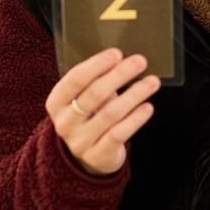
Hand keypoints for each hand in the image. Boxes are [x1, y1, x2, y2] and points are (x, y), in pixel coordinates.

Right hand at [44, 48, 159, 175]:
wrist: (88, 155)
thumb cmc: (90, 116)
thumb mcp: (84, 98)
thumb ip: (97, 81)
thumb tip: (123, 60)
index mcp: (57, 102)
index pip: (74, 79)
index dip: (96, 65)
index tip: (116, 53)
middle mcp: (65, 122)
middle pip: (94, 94)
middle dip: (119, 75)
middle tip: (139, 62)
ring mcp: (80, 142)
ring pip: (110, 114)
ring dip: (134, 95)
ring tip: (152, 82)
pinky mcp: (97, 156)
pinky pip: (118, 134)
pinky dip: (135, 119)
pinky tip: (147, 107)